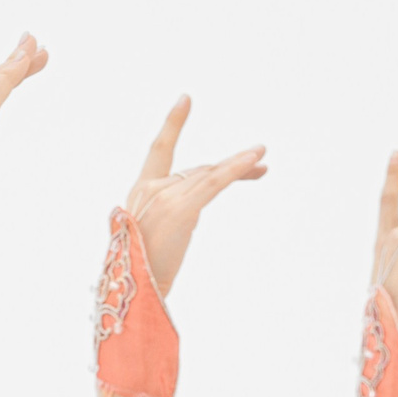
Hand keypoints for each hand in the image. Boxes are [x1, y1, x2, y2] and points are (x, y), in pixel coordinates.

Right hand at [123, 97, 265, 296]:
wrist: (135, 296)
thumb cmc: (144, 273)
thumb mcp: (157, 235)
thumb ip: (173, 213)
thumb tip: (195, 206)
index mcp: (140, 193)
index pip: (159, 150)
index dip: (173, 123)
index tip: (186, 100)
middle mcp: (150, 189)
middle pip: (198, 169)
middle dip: (229, 167)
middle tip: (260, 164)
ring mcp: (163, 197)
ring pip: (209, 174)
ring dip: (239, 165)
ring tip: (262, 156)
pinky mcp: (180, 209)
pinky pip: (214, 183)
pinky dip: (235, 169)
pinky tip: (254, 160)